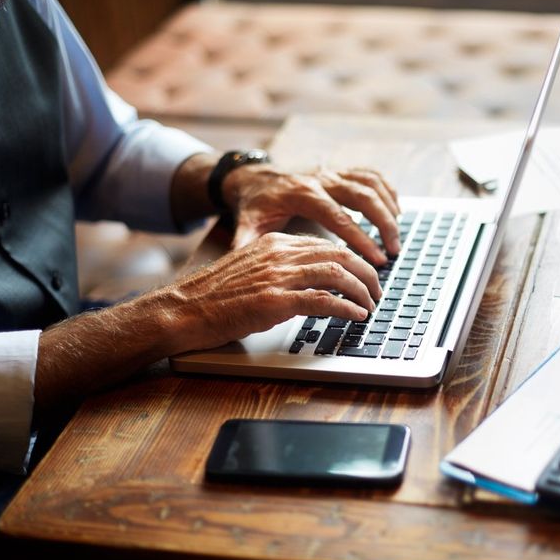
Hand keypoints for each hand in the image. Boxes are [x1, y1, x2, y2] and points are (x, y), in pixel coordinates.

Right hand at [35, 231, 379, 414]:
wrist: (181, 309)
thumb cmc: (212, 297)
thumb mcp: (251, 272)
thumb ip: (280, 269)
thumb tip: (311, 282)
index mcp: (275, 244)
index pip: (327, 244)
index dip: (353, 259)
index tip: (365, 274)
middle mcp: (280, 254)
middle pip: (340, 254)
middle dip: (366, 272)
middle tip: (378, 290)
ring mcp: (278, 276)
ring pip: (337, 274)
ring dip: (362, 290)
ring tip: (372, 305)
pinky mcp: (276, 301)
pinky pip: (323, 300)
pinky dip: (346, 308)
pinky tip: (356, 316)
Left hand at [222, 165, 400, 264]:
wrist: (254, 177)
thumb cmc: (254, 205)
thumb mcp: (248, 224)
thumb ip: (249, 244)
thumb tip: (245, 265)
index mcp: (301, 193)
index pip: (338, 216)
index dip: (360, 238)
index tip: (376, 259)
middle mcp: (321, 178)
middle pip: (363, 196)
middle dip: (383, 223)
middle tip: (394, 251)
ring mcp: (333, 172)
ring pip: (371, 184)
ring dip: (389, 209)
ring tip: (397, 237)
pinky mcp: (340, 171)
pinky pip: (371, 176)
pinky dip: (387, 191)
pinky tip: (397, 212)